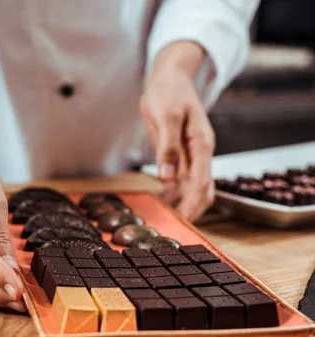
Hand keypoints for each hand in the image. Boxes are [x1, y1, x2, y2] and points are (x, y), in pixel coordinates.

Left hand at [140, 40, 215, 221]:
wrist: (169, 77)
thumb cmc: (169, 92)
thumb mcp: (167, 117)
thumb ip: (168, 147)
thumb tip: (168, 177)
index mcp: (201, 143)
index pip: (202, 180)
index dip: (193, 202)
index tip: (184, 219)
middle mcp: (199, 152)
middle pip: (203, 188)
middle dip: (193, 208)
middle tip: (176, 226)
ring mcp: (190, 154)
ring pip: (193, 186)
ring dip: (184, 203)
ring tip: (169, 220)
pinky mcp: (179, 154)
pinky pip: (181, 179)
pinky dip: (175, 193)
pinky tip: (165, 203)